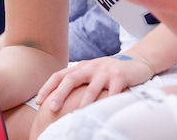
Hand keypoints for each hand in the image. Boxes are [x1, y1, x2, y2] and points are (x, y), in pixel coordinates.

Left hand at [34, 55, 153, 111]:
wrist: (138, 61)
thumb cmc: (112, 71)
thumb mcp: (94, 72)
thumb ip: (80, 80)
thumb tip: (57, 99)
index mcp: (84, 66)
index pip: (61, 74)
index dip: (48, 87)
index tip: (38, 100)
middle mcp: (93, 66)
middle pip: (71, 78)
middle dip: (60, 93)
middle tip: (52, 107)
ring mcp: (107, 71)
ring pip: (91, 88)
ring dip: (83, 103)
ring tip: (76, 114)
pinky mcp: (121, 76)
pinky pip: (112, 92)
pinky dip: (106, 102)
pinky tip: (101, 112)